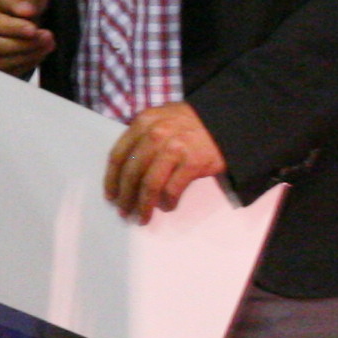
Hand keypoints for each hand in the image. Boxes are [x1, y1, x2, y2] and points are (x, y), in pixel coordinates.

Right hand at [0, 0, 53, 71]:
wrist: (19, 0)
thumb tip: (26, 12)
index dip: (13, 28)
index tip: (34, 29)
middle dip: (23, 44)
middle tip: (47, 37)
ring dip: (26, 56)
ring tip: (48, 44)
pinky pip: (5, 71)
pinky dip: (25, 64)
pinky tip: (39, 53)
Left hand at [101, 101, 225, 219]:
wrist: (226, 121)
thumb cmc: (190, 124)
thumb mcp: (161, 120)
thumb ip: (142, 138)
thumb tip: (124, 173)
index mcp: (143, 122)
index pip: (118, 155)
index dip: (111, 179)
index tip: (110, 195)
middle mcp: (155, 134)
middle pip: (132, 173)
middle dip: (126, 197)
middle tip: (124, 211)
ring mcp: (175, 148)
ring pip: (150, 185)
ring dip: (144, 205)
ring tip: (142, 217)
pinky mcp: (192, 162)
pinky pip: (173, 190)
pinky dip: (168, 203)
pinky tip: (167, 207)